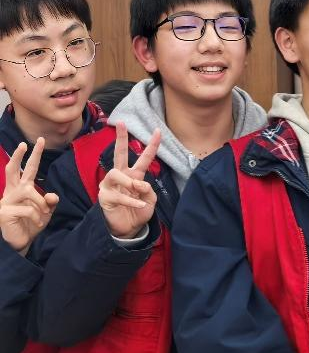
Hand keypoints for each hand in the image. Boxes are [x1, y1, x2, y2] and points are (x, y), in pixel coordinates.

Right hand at [0, 138, 58, 254]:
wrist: (21, 243)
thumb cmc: (31, 224)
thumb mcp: (45, 211)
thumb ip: (50, 201)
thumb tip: (52, 194)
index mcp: (20, 189)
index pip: (26, 169)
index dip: (31, 155)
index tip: (39, 141)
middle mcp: (11, 192)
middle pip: (13, 170)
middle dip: (19, 156)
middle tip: (25, 144)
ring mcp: (5, 201)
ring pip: (28, 191)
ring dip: (40, 202)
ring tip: (44, 213)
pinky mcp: (4, 212)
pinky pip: (28, 209)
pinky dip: (37, 216)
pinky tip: (37, 224)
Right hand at [99, 123, 160, 239]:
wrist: (127, 229)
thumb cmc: (138, 212)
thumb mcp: (150, 201)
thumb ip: (148, 190)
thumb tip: (139, 184)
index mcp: (135, 175)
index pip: (143, 158)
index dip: (152, 145)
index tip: (159, 130)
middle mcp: (121, 176)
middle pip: (119, 154)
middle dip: (120, 138)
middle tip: (120, 123)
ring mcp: (110, 185)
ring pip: (116, 173)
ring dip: (129, 182)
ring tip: (137, 190)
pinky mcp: (104, 197)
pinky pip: (118, 195)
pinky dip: (132, 201)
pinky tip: (140, 206)